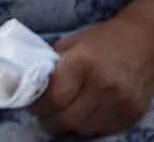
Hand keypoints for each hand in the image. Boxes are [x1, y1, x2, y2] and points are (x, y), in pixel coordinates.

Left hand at [35, 16, 153, 136]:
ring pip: (85, 129)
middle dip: (49, 120)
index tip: (31, 104)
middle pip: (69, 119)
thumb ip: (52, 65)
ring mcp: (121, 102)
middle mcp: (104, 85)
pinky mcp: (133, 113)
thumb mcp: (71, 44)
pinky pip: (104, 130)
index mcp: (83, 63)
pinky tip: (81, 116)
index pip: (54, 98)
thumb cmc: (102, 40)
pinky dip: (88, 126)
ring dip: (68, 126)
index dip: (38, 106)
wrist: (144, 42)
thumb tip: (30, 84)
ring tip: (59, 116)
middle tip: (42, 114)